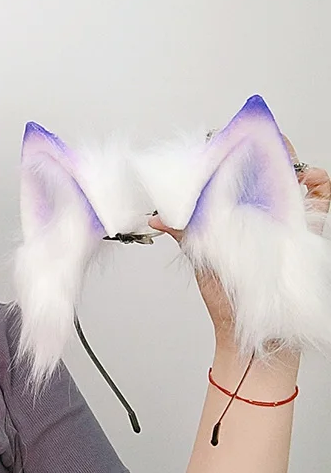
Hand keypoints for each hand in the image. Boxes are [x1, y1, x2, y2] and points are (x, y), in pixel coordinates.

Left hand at [147, 134, 329, 343]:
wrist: (251, 332)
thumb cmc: (226, 297)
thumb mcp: (202, 256)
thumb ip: (185, 230)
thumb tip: (158, 216)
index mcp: (234, 213)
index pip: (238, 173)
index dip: (235, 153)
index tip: (230, 140)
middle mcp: (262, 213)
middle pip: (269, 170)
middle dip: (266, 151)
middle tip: (260, 142)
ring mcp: (287, 221)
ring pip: (298, 179)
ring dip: (294, 163)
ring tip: (287, 159)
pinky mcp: (309, 231)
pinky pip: (322, 199)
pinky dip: (320, 184)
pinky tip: (310, 182)